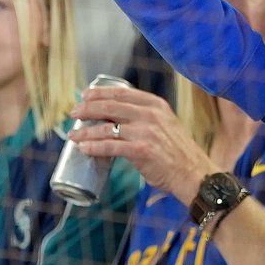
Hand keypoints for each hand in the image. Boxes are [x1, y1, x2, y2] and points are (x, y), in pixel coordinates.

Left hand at [69, 85, 215, 204]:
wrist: (192, 171)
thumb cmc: (176, 150)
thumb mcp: (165, 124)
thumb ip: (145, 118)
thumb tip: (114, 118)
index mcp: (156, 104)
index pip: (122, 92)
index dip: (100, 92)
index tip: (85, 95)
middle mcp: (151, 114)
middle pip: (111, 106)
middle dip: (87, 108)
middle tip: (73, 113)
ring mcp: (146, 132)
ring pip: (107, 128)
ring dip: (85, 131)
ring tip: (73, 135)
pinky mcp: (141, 150)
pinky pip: (110, 146)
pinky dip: (93, 147)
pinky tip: (83, 148)